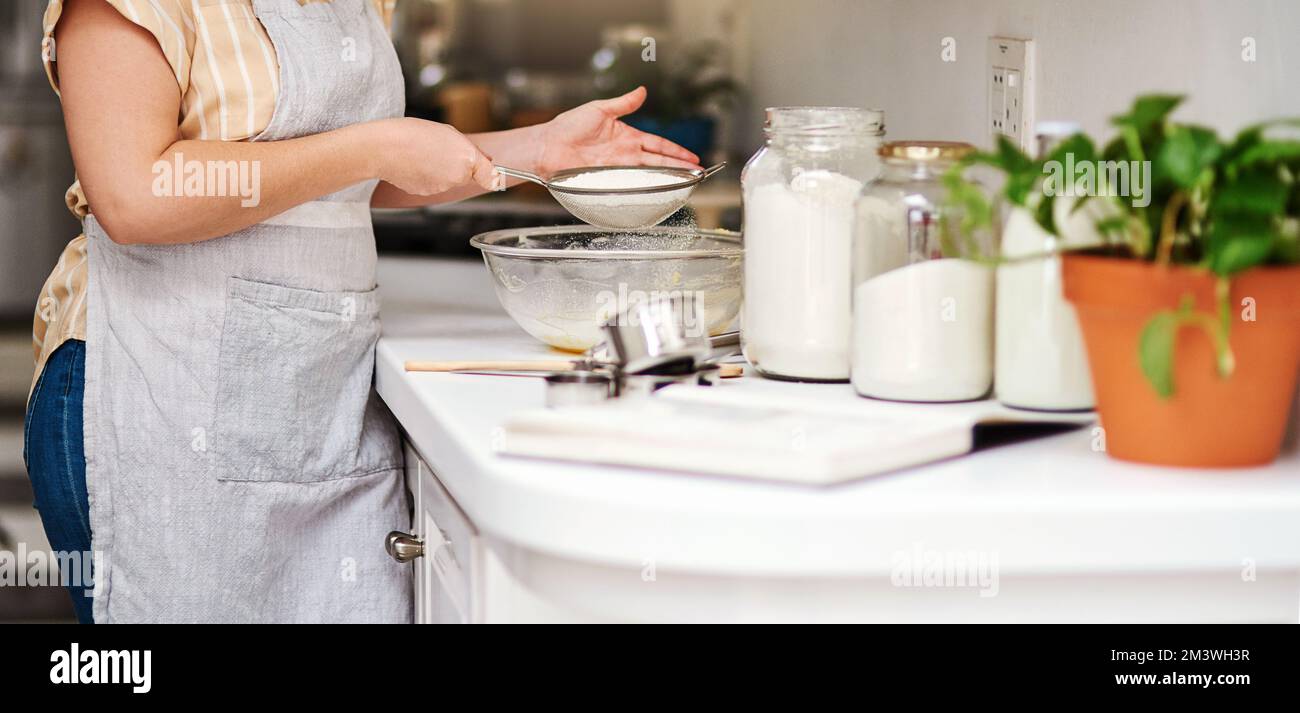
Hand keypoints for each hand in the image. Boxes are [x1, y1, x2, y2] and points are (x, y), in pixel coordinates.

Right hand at [374, 118, 498, 194]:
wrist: (383, 148)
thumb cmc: (413, 134)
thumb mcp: (449, 132)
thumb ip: (471, 150)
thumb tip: (486, 161)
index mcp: (467, 158)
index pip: (492, 177)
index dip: (493, 175)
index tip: (496, 176)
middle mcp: (458, 176)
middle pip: (467, 175)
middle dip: (460, 165)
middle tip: (442, 149)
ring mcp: (443, 187)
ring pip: (450, 180)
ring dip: (442, 170)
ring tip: (425, 155)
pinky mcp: (428, 194)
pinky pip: (435, 185)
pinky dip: (429, 177)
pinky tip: (417, 165)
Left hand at [535, 86, 701, 176]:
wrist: (548, 145)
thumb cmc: (568, 126)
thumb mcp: (599, 109)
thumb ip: (623, 103)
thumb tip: (642, 91)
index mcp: (627, 136)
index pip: (658, 144)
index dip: (676, 151)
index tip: (692, 157)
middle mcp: (626, 154)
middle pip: (659, 161)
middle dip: (680, 167)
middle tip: (698, 173)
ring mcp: (618, 168)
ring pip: (650, 173)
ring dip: (668, 177)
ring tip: (686, 182)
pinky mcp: (608, 179)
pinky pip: (631, 183)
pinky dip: (646, 187)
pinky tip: (659, 190)